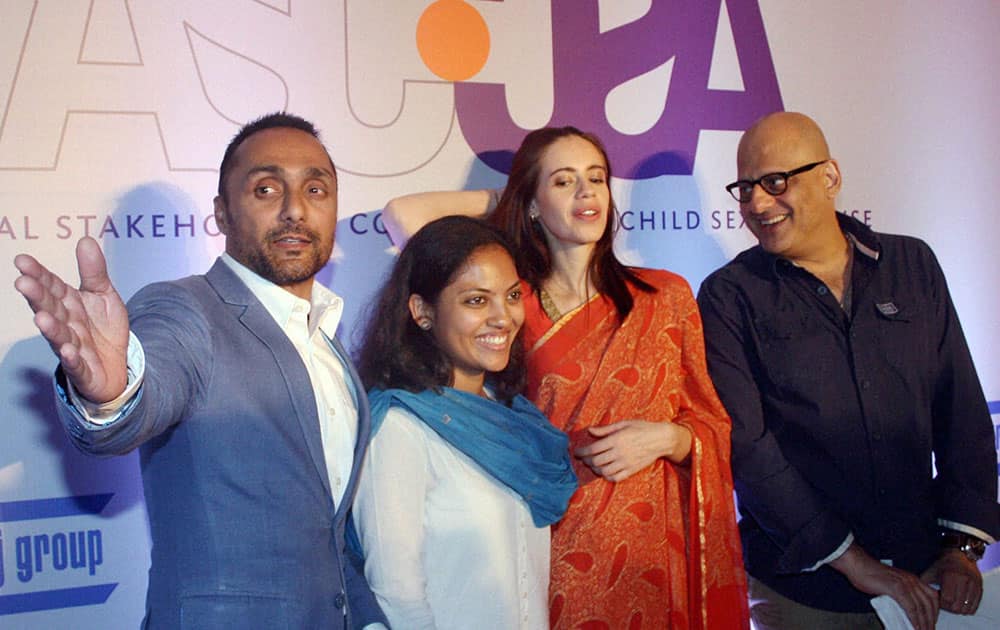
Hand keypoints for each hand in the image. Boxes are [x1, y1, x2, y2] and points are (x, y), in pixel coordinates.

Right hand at [14, 237, 128, 402]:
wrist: (116, 366)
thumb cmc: (102, 329)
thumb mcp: (104, 295)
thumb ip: (94, 272)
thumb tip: (85, 240)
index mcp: (68, 304)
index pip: (51, 286)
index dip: (38, 274)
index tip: (22, 260)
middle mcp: (65, 324)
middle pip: (50, 309)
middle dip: (37, 297)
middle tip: (23, 283)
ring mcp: (71, 347)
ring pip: (59, 337)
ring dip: (50, 328)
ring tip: (41, 318)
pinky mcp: (82, 369)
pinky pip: (76, 364)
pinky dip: (71, 358)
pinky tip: (68, 351)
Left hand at [574, 420, 691, 481]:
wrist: (661, 439)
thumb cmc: (642, 428)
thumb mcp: (623, 424)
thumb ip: (605, 429)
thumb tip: (590, 430)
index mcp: (616, 439)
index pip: (593, 449)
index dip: (582, 452)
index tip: (577, 452)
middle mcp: (620, 452)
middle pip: (596, 461)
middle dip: (587, 461)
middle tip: (584, 458)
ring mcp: (626, 463)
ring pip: (604, 471)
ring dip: (595, 469)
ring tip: (594, 465)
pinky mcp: (632, 470)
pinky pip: (615, 478)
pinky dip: (606, 477)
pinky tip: (604, 472)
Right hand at [830, 543, 937, 629]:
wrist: (858, 565)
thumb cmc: (869, 574)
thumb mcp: (891, 583)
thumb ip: (900, 595)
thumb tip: (905, 611)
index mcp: (912, 578)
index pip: (932, 596)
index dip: (934, 611)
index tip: (931, 622)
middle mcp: (912, 580)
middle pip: (929, 603)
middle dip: (931, 620)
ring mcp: (905, 584)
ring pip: (921, 607)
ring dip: (924, 622)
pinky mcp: (897, 589)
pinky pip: (910, 607)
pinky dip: (914, 619)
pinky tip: (914, 626)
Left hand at [921, 548, 981, 614]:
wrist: (959, 555)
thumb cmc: (942, 565)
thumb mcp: (930, 571)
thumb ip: (923, 582)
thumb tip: (914, 593)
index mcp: (951, 575)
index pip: (947, 599)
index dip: (941, 604)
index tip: (937, 600)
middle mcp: (964, 579)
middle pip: (957, 606)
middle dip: (950, 608)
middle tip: (945, 603)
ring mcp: (974, 584)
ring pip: (967, 608)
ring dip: (959, 609)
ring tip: (952, 603)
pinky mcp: (980, 587)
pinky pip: (975, 606)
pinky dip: (967, 608)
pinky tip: (960, 603)